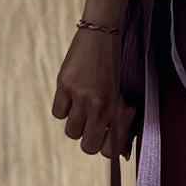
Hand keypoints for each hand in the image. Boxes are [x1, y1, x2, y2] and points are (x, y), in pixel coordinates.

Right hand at [51, 26, 136, 158]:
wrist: (103, 32)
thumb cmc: (119, 66)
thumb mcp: (126, 94)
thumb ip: (125, 122)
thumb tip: (123, 153)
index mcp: (114, 108)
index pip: (106, 150)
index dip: (106, 149)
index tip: (107, 138)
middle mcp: (96, 104)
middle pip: (87, 146)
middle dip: (91, 141)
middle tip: (95, 127)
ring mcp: (77, 94)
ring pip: (71, 132)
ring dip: (77, 127)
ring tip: (84, 112)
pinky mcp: (63, 83)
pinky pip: (58, 113)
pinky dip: (64, 111)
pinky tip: (73, 101)